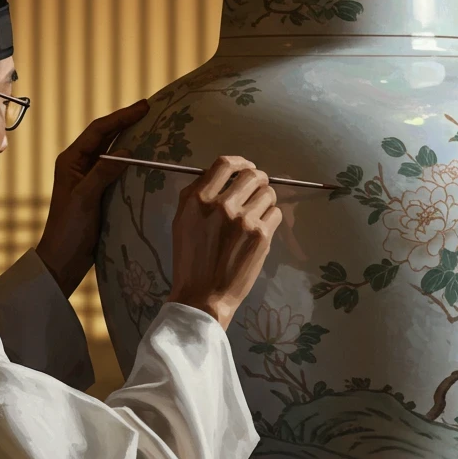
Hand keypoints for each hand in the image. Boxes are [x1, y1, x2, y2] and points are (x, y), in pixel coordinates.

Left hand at [35, 99, 149, 297]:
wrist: (63, 259)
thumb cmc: (69, 229)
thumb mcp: (86, 198)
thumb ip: (103, 173)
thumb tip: (127, 152)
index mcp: (70, 161)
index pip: (98, 131)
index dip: (121, 117)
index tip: (143, 107)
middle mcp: (79, 165)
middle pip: (105, 137)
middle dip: (126, 123)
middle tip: (150, 111)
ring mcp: (89, 178)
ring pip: (112, 152)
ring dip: (129, 140)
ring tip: (151, 128)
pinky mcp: (98, 192)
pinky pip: (116, 170)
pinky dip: (130, 161)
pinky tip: (144, 158)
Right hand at [166, 155, 282, 329]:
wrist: (202, 296)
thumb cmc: (190, 260)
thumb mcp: (181, 222)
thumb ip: (196, 196)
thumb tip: (220, 176)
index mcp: (197, 199)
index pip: (225, 164)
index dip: (240, 162)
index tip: (246, 168)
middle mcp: (221, 205)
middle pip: (252, 174)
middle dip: (258, 180)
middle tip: (257, 191)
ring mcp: (243, 220)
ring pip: (268, 193)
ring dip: (266, 200)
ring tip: (258, 214)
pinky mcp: (261, 235)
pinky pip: (276, 213)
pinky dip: (271, 218)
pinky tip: (260, 230)